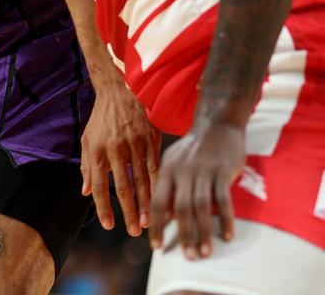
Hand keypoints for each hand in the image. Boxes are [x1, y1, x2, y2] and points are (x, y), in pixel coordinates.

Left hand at [81, 79, 161, 235]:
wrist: (118, 90)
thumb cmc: (101, 119)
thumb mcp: (87, 139)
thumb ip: (87, 166)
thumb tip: (86, 192)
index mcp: (97, 151)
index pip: (100, 185)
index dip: (103, 207)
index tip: (108, 225)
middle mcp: (115, 149)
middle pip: (124, 187)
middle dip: (129, 212)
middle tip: (134, 231)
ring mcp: (134, 144)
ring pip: (142, 180)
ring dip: (146, 203)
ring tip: (149, 221)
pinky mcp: (150, 139)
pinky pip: (155, 166)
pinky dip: (158, 184)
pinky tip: (161, 198)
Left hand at [149, 120, 244, 258]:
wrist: (216, 124)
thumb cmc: (193, 151)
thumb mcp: (174, 164)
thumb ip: (168, 189)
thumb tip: (165, 218)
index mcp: (166, 172)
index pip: (157, 202)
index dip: (155, 225)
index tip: (155, 246)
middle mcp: (182, 172)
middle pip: (180, 208)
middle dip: (183, 235)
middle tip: (187, 257)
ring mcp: (203, 172)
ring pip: (201, 207)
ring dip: (204, 232)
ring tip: (206, 253)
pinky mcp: (222, 171)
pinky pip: (223, 199)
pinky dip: (225, 219)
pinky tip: (227, 236)